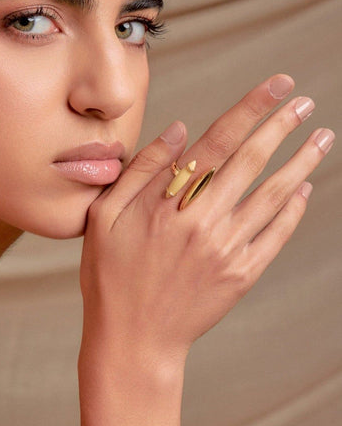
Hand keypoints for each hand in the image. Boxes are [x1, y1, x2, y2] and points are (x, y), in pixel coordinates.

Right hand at [80, 75, 334, 369]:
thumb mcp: (105, 216)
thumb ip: (141, 169)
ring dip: (301, 162)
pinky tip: (305, 190)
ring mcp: (226, 250)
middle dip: (282, 126)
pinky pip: (276, 236)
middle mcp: (203, 221)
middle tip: (304, 102)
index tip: (278, 85)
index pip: (219, 141)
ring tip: (322, 137)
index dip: (251, 108)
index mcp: (168, 202)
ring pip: (273, 196)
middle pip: (252, 162)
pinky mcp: (241, 276)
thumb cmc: (111, 275)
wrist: (133, 340)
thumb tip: (181, 129)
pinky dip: (294, 211)